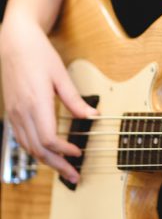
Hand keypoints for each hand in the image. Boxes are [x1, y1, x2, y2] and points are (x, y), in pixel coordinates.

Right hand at [0, 16, 96, 182]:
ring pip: (28, 147)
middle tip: (74, 175)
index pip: (48, 139)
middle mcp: (22, 112)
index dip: (64, 151)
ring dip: (46, 161)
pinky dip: (34, 150)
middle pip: (38, 150)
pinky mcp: (12, 112)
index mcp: (36, 103)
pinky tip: (46, 152)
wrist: (14, 43)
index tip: (79, 153)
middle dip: (58, 165)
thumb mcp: (61, 75)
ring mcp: (14, 114)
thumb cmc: (39, 55)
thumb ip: (75, 100)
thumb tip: (93, 117)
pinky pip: (21, 139)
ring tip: (63, 168)